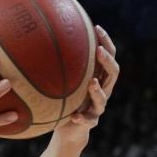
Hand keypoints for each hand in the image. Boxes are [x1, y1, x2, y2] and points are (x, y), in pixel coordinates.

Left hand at [56, 24, 119, 141]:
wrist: (69, 129)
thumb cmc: (66, 99)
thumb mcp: (64, 80)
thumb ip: (61, 64)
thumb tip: (43, 37)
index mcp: (99, 77)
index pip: (108, 56)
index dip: (106, 42)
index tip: (97, 27)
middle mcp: (102, 90)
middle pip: (113, 73)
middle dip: (107, 61)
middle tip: (98, 51)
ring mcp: (97, 107)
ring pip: (103, 98)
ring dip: (98, 90)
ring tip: (92, 83)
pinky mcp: (90, 122)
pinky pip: (88, 120)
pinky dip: (81, 117)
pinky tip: (75, 116)